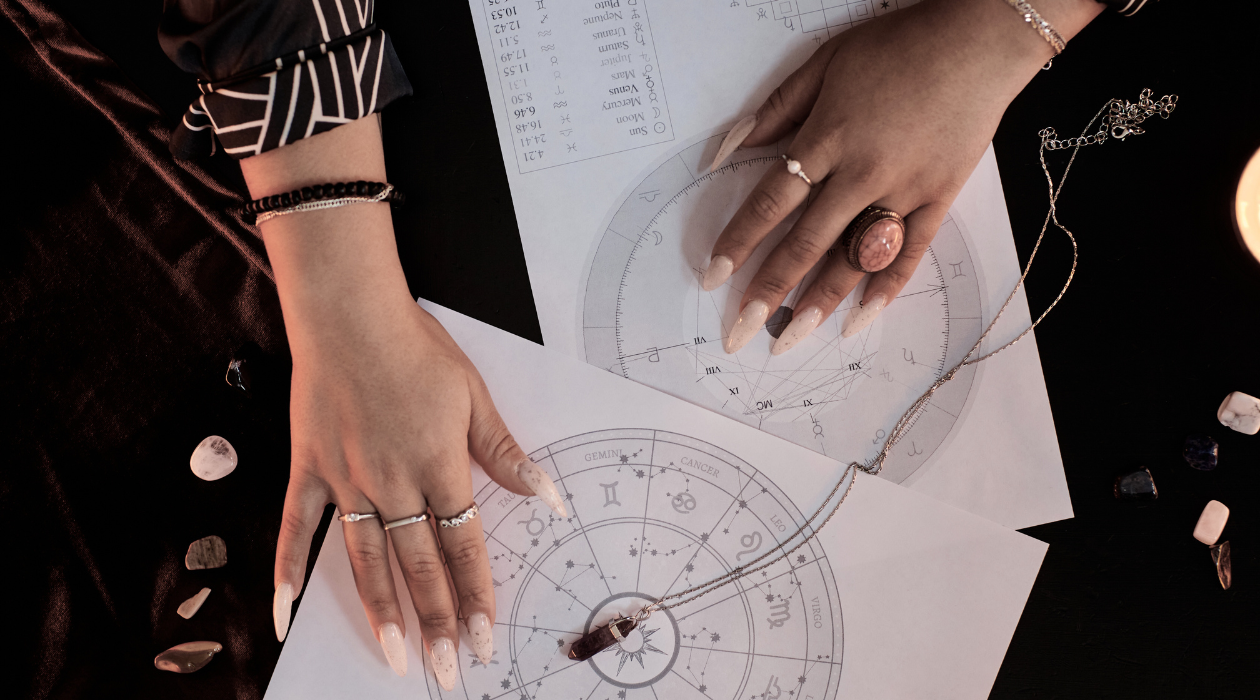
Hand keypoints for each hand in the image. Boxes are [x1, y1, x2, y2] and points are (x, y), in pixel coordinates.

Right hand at [275, 289, 565, 688]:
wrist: (350, 314)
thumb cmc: (416, 348)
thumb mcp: (474, 396)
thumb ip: (504, 453)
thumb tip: (547, 494)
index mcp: (439, 467)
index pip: (463, 546)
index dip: (475, 596)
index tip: (483, 638)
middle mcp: (393, 484)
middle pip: (418, 566)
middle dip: (436, 622)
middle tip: (445, 669)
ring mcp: (347, 481)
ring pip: (366, 561)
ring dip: (382, 613)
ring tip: (394, 657)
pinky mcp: (310, 470)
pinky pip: (297, 529)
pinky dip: (289, 572)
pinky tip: (285, 614)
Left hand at [703, 0, 1101, 354]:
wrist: (979, 39)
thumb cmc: (898, 45)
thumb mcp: (826, 63)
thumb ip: (776, 110)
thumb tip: (728, 149)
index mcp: (827, 138)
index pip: (771, 202)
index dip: (739, 242)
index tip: (713, 276)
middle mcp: (862, 172)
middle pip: (806, 243)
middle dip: (769, 292)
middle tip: (741, 331)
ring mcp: (904, 190)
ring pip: (855, 258)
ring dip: (820, 303)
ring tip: (790, 339)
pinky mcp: (939, 198)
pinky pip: (911, 253)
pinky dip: (886, 288)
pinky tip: (860, 319)